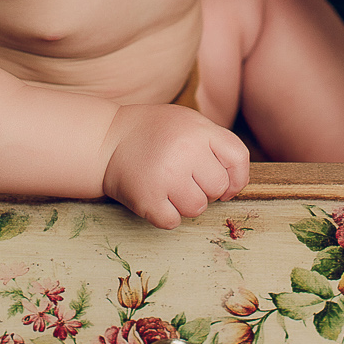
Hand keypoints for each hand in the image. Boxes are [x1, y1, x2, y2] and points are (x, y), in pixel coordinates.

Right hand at [102, 104, 250, 228]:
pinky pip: (173, 221)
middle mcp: (184, 151)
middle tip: (186, 181)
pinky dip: (166, 216)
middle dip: (207, 190)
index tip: (225, 185)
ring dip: (186, 204)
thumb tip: (236, 182)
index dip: (236, 178)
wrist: (105, 139)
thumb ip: (214, 143)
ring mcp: (165, 176)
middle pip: (219, 187)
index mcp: (199, 129)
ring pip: (198, 208)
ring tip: (169, 188)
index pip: (238, 159)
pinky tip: (156, 199)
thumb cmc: (153, 133)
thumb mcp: (187, 122)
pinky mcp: (148, 199)